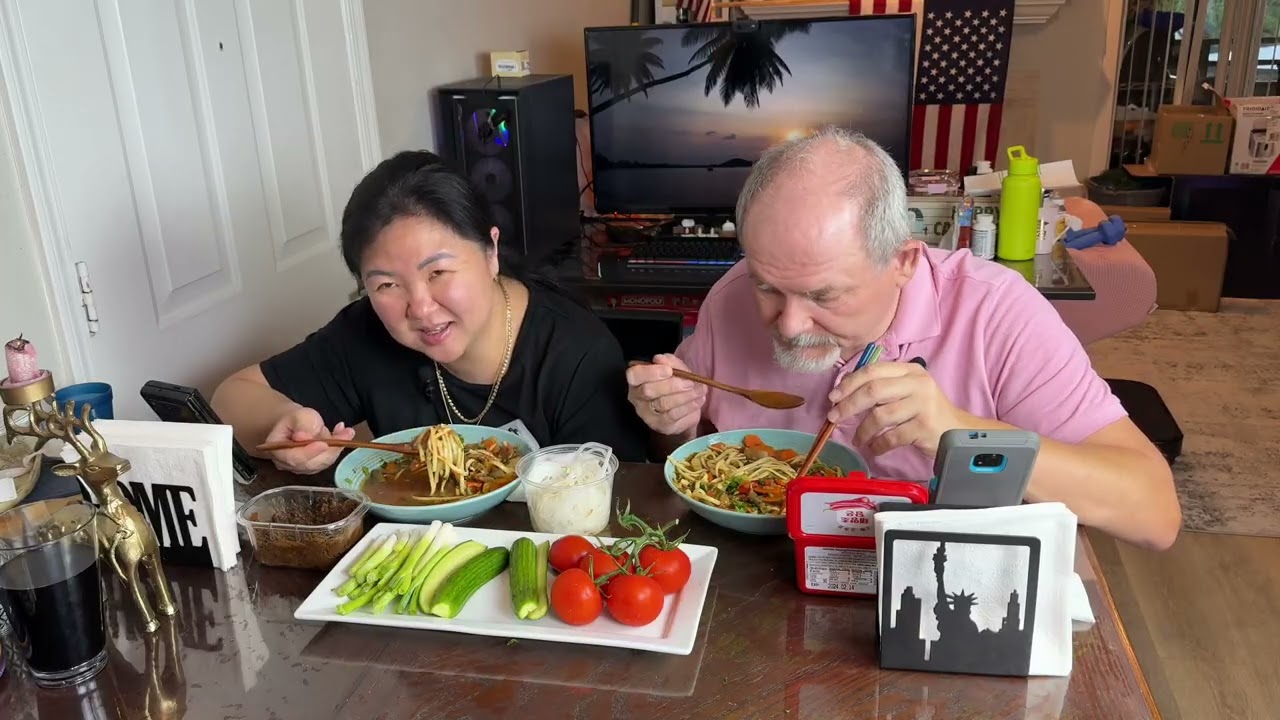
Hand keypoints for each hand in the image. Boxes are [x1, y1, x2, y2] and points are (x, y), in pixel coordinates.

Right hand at [262, 406, 354, 473]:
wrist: (297, 425)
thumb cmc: (296, 420)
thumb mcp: (299, 415)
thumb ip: (302, 425)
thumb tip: (303, 437)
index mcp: (277, 450)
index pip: (293, 458)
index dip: (309, 453)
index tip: (323, 444)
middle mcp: (288, 464)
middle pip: (311, 463)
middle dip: (330, 450)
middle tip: (345, 434)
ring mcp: (302, 467)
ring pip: (323, 462)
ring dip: (337, 447)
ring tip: (347, 432)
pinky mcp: (315, 467)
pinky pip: (329, 460)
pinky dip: (339, 447)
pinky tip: (345, 433)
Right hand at [625, 354, 706, 436]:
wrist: (683, 410)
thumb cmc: (674, 385)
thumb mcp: (674, 369)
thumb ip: (669, 362)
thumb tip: (661, 359)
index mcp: (637, 381)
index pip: (634, 375)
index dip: (651, 372)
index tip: (669, 371)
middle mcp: (638, 399)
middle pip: (649, 391)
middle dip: (672, 385)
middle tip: (690, 383)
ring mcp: (649, 416)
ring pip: (664, 405)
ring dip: (685, 396)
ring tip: (700, 390)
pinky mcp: (662, 427)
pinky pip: (675, 417)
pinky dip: (690, 407)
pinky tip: (699, 400)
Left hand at [827, 361, 971, 457]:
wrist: (957, 431)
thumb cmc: (925, 412)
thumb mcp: (907, 391)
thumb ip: (882, 388)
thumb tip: (843, 396)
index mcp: (910, 370)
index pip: (873, 370)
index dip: (849, 383)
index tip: (833, 396)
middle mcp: (917, 384)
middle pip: (873, 390)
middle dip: (848, 405)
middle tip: (834, 417)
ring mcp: (922, 404)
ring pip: (880, 415)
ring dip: (862, 430)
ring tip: (858, 439)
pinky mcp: (924, 426)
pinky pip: (891, 437)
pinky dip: (878, 445)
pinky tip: (874, 448)